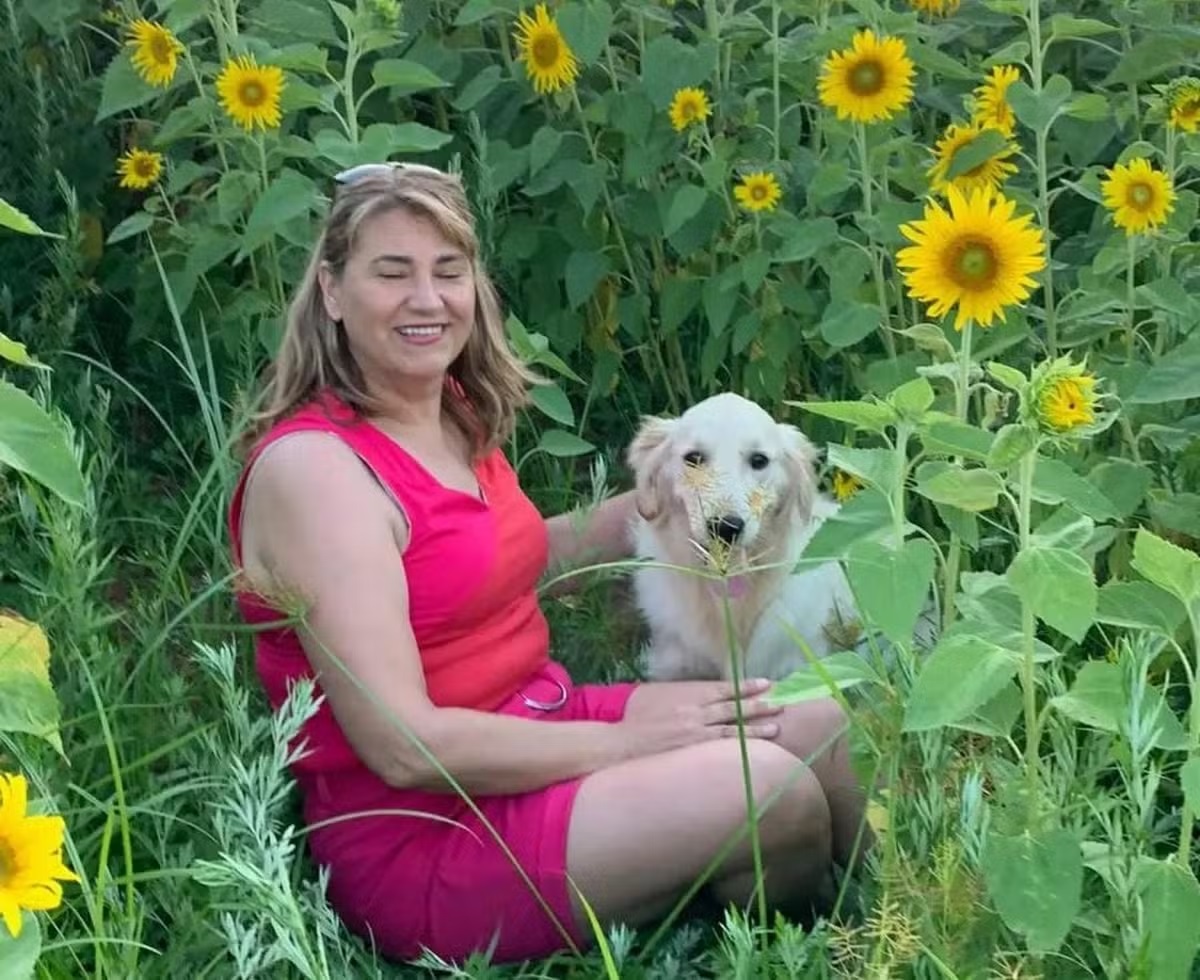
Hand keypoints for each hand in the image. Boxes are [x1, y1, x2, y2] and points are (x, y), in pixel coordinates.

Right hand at [613, 678, 784, 759]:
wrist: (622, 740)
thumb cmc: (635, 715)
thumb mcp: (657, 692)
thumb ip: (682, 692)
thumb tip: (701, 693)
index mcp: (689, 692)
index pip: (725, 688)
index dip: (747, 687)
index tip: (767, 684)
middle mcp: (697, 710)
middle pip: (734, 706)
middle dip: (760, 705)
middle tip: (782, 703)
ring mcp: (696, 731)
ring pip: (733, 728)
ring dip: (756, 728)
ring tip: (776, 728)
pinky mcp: (693, 750)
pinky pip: (721, 747)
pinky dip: (739, 747)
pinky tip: (754, 750)